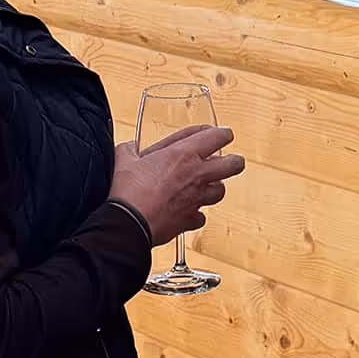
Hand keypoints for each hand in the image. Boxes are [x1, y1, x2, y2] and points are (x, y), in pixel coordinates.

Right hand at [110, 125, 244, 246]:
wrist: (127, 223)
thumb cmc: (128, 192)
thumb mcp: (124, 159)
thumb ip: (132, 150)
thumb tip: (131, 147)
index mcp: (184, 155)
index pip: (218, 136)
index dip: (223, 134)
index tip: (221, 135)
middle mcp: (197, 175)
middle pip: (234, 164)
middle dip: (233, 161)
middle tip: (227, 161)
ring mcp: (197, 198)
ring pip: (221, 191)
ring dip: (214, 187)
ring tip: (205, 185)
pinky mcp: (191, 219)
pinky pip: (200, 216)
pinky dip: (195, 214)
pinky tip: (187, 211)